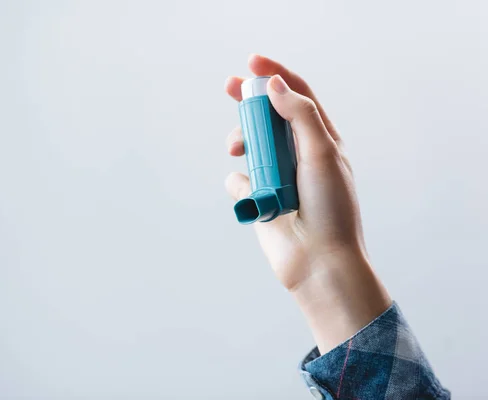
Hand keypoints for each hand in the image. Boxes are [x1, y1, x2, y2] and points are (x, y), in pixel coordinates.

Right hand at [225, 55, 390, 352]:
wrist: (319, 262)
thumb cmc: (331, 209)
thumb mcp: (323, 153)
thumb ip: (301, 114)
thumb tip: (275, 85)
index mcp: (320, 140)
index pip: (297, 95)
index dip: (275, 75)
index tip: (251, 62)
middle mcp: (297, 155)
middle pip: (268, 116)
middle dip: (248, 100)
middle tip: (229, 86)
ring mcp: (277, 176)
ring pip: (249, 145)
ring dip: (241, 141)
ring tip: (238, 150)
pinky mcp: (259, 198)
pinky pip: (238, 180)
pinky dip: (239, 184)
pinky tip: (252, 198)